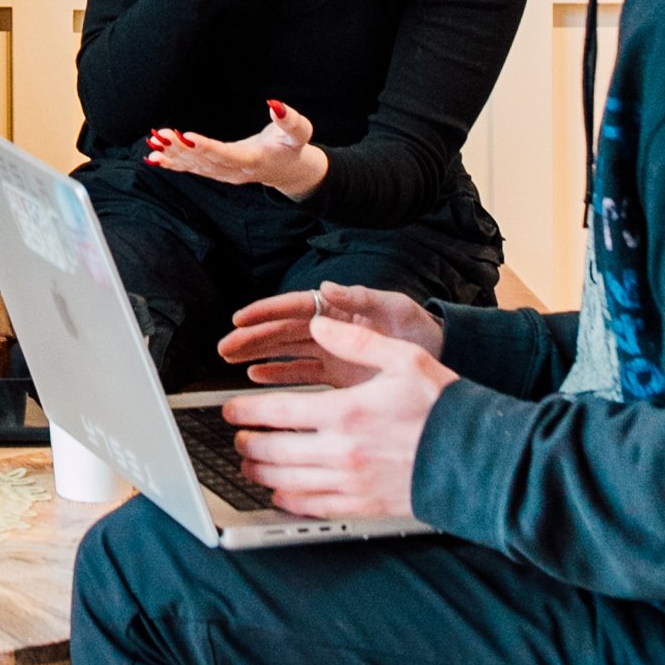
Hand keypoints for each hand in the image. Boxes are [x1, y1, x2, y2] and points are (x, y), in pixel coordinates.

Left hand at [147, 102, 327, 199]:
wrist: (288, 171)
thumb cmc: (291, 148)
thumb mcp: (299, 133)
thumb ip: (289, 121)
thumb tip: (275, 105)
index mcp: (253, 161)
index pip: (227, 155)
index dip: (206, 147)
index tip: (187, 136)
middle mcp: (235, 172)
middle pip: (205, 161)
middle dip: (181, 149)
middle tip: (160, 135)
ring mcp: (223, 175)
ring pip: (195, 166)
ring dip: (172, 155)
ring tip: (153, 143)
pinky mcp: (216, 172)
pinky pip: (192, 170)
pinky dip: (172, 164)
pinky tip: (153, 158)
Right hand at [218, 280, 445, 382]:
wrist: (440, 357)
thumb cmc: (418, 327)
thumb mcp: (392, 306)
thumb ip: (359, 297)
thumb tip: (327, 287)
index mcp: (338, 308)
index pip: (292, 307)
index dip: (264, 312)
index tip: (239, 318)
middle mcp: (329, 329)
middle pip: (280, 330)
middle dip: (251, 337)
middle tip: (224, 347)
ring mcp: (330, 352)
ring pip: (283, 351)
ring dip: (257, 354)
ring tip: (230, 361)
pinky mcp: (335, 374)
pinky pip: (299, 373)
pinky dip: (277, 375)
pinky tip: (256, 378)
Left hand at [220, 308, 450, 518]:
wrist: (478, 459)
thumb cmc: (444, 406)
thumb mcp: (404, 357)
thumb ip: (356, 339)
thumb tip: (319, 322)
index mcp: (346, 411)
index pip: (277, 411)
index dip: (245, 411)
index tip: (229, 410)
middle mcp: (342, 451)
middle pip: (274, 452)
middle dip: (246, 445)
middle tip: (236, 440)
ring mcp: (351, 483)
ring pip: (287, 483)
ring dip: (260, 475)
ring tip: (248, 466)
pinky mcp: (363, 505)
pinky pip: (313, 507)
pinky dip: (288, 501)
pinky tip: (280, 495)